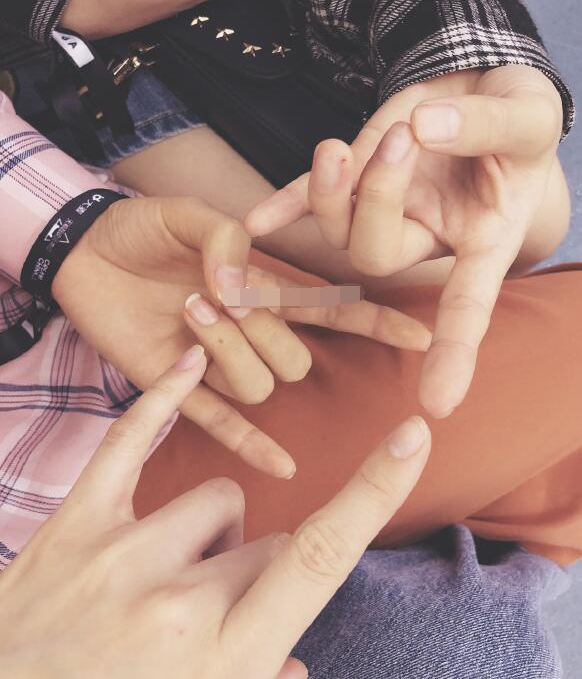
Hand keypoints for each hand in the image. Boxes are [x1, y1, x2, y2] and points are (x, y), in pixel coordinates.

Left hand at [0, 347, 430, 678]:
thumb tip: (290, 662)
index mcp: (225, 652)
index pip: (321, 553)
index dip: (375, 489)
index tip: (414, 436)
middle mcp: (179, 597)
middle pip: (268, 537)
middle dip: (257, 569)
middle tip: (207, 616)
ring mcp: (122, 554)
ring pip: (219, 497)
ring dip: (211, 534)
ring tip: (164, 579)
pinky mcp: (75, 525)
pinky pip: (130, 439)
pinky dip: (162, 398)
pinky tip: (187, 357)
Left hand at [53, 195, 430, 477]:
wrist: (83, 251)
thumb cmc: (141, 228)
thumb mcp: (184, 212)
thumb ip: (225, 237)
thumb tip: (241, 284)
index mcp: (261, 288)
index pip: (331, 312)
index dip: (374, 324)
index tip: (421, 337)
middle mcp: (247, 331)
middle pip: (293, 358)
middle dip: (262, 329)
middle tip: (216, 293)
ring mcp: (213, 361)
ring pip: (257, 384)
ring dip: (228, 350)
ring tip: (187, 311)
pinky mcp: (174, 384)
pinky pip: (220, 422)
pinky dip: (250, 444)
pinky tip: (282, 466)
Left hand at [245, 65, 565, 417]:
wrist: (481, 85)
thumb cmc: (519, 112)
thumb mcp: (526, 115)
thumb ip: (484, 126)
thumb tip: (425, 129)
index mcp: (482, 238)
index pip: (469, 304)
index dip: (455, 353)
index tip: (438, 404)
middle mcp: (427, 235)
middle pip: (378, 258)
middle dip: (378, 202)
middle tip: (405, 140)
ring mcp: (385, 209)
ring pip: (338, 232)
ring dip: (330, 190)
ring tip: (348, 143)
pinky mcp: (355, 174)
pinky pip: (309, 202)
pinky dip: (283, 208)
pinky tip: (255, 222)